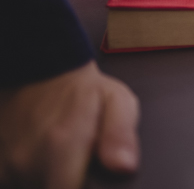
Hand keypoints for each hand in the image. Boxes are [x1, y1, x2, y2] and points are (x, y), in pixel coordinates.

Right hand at [0, 62, 137, 188]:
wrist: (42, 73)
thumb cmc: (84, 90)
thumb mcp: (117, 102)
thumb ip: (121, 135)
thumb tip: (124, 166)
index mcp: (60, 144)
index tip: (91, 179)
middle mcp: (28, 160)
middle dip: (70, 181)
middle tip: (81, 162)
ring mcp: (9, 166)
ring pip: (35, 187)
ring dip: (51, 179)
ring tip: (64, 159)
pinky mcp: (0, 169)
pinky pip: (18, 182)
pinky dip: (34, 177)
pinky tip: (46, 162)